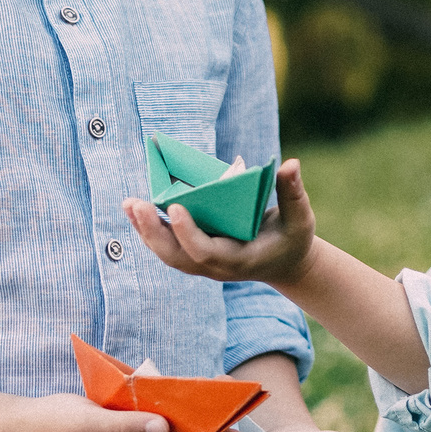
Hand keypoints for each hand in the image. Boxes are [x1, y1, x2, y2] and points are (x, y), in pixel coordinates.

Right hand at [0, 384, 235, 431]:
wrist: (21, 429)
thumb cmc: (51, 427)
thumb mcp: (86, 424)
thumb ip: (126, 427)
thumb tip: (165, 430)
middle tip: (240, 411)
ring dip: (194, 424)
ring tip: (221, 402)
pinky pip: (156, 431)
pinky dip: (172, 416)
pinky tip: (184, 397)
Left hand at [126, 158, 317, 283]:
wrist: (284, 263)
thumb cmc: (292, 239)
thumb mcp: (301, 219)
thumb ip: (294, 193)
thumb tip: (291, 164)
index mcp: (238, 261)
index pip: (206, 252)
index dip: (188, 233)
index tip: (174, 207)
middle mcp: (215, 267)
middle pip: (176, 257)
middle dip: (153, 233)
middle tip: (136, 204)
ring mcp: (202, 263)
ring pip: (166, 252)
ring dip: (145, 229)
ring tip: (129, 203)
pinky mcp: (195, 253)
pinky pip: (167, 244)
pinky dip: (150, 227)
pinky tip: (135, 207)